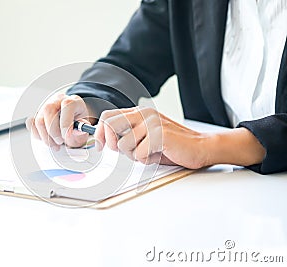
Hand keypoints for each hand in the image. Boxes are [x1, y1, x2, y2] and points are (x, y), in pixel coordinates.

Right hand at [26, 93, 90, 148]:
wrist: (73, 119)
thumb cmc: (78, 123)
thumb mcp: (84, 128)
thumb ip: (81, 132)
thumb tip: (75, 133)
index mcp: (73, 101)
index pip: (67, 105)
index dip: (66, 123)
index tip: (66, 136)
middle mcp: (58, 101)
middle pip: (48, 110)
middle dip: (54, 131)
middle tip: (60, 142)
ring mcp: (46, 107)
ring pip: (39, 120)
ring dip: (46, 137)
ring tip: (55, 145)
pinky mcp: (38, 114)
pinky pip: (31, 124)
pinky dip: (38, 135)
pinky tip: (48, 140)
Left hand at [95, 107, 209, 168]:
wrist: (200, 147)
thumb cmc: (172, 145)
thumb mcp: (145, 137)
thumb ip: (127, 134)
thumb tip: (105, 141)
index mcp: (138, 112)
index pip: (107, 116)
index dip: (99, 133)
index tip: (100, 146)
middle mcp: (143, 114)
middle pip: (110, 126)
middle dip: (114, 144)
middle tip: (129, 151)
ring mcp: (151, 123)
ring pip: (124, 145)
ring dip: (135, 155)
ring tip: (150, 152)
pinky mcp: (159, 134)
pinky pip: (139, 154)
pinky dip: (146, 160)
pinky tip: (158, 155)